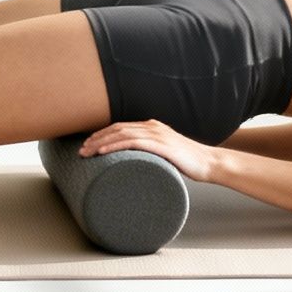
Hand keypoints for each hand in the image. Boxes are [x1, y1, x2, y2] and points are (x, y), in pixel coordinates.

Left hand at [77, 120, 217, 182]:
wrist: (209, 164)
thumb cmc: (188, 162)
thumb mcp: (164, 154)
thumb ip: (150, 154)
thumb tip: (132, 164)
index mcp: (152, 127)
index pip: (121, 127)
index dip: (102, 134)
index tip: (89, 144)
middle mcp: (152, 127)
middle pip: (117, 128)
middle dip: (96, 138)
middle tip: (82, 150)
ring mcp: (157, 134)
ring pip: (121, 134)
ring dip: (101, 143)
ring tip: (87, 152)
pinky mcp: (161, 145)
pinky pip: (133, 142)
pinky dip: (115, 146)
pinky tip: (104, 152)